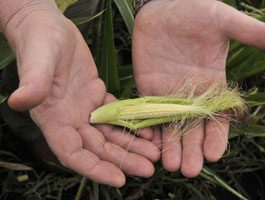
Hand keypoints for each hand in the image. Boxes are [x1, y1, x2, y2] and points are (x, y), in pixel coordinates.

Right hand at [2, 1, 158, 186]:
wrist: (49, 28)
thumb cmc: (39, 41)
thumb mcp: (37, 60)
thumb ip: (33, 82)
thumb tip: (19, 101)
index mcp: (53, 118)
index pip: (73, 153)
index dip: (95, 169)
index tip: (119, 179)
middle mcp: (71, 119)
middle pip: (99, 148)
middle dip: (123, 160)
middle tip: (149, 168)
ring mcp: (85, 108)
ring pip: (111, 134)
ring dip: (132, 145)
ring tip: (155, 153)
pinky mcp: (97, 95)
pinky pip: (117, 114)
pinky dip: (131, 123)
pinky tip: (148, 129)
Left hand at [132, 0, 264, 176]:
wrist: (165, 6)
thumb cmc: (196, 12)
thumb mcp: (225, 22)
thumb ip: (252, 34)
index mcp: (212, 87)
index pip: (217, 119)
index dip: (217, 137)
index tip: (215, 154)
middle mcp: (191, 96)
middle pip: (193, 130)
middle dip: (192, 150)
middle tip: (190, 169)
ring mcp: (168, 94)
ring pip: (171, 127)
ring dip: (170, 146)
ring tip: (171, 166)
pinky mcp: (148, 89)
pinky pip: (148, 114)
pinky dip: (149, 129)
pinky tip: (148, 144)